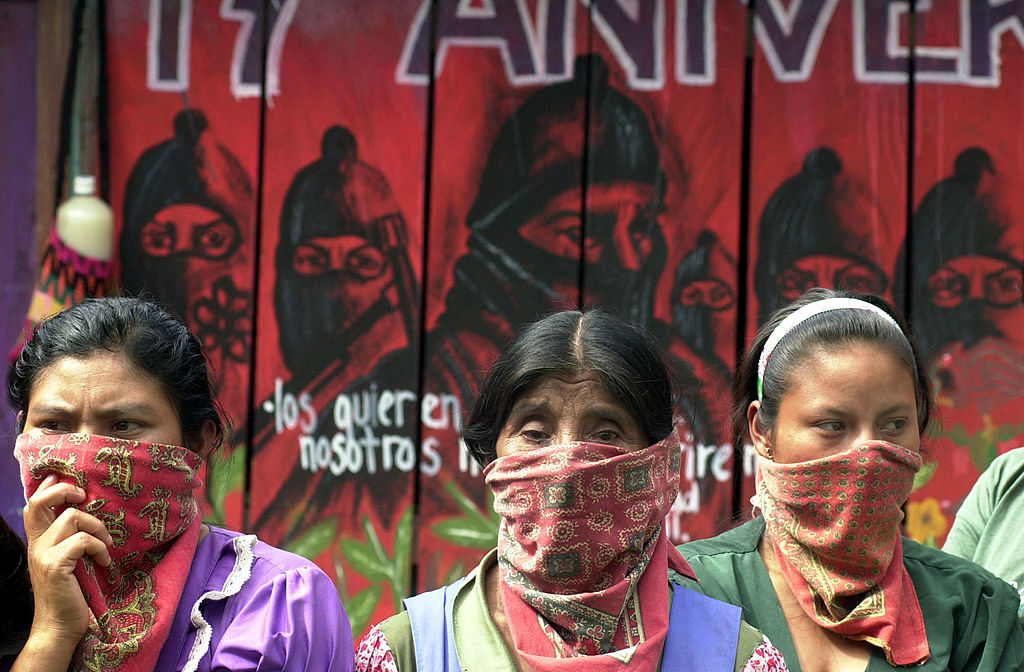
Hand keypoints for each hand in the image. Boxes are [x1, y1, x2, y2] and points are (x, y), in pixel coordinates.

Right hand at [23, 474, 112, 645]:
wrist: (59, 627)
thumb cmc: (70, 594)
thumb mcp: (69, 562)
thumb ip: (71, 540)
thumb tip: (90, 516)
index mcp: (39, 542)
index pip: (33, 505)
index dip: (49, 486)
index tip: (69, 479)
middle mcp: (36, 544)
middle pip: (38, 502)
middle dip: (65, 490)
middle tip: (85, 496)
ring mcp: (43, 554)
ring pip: (72, 517)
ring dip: (97, 528)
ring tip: (105, 545)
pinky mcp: (55, 565)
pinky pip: (82, 540)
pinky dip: (99, 547)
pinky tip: (104, 561)